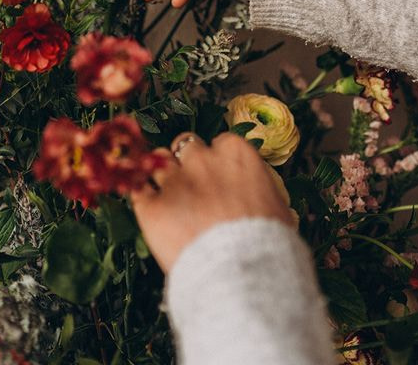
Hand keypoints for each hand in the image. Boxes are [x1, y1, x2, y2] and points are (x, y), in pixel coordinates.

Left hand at [131, 132, 293, 273]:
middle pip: (186, 146)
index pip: (219, 143)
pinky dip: (144, 199)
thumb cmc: (268, 244)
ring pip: (158, 163)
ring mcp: (173, 181)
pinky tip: (151, 210)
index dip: (218, 162)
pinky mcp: (151, 207)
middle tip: (194, 188)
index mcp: (235, 153)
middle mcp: (201, 159)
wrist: (242, 275)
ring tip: (169, 197)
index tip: (220, 178)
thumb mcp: (278, 210)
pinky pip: (139, 192)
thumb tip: (263, 202)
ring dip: (162, 176)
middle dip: (188, 163)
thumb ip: (263, 193)